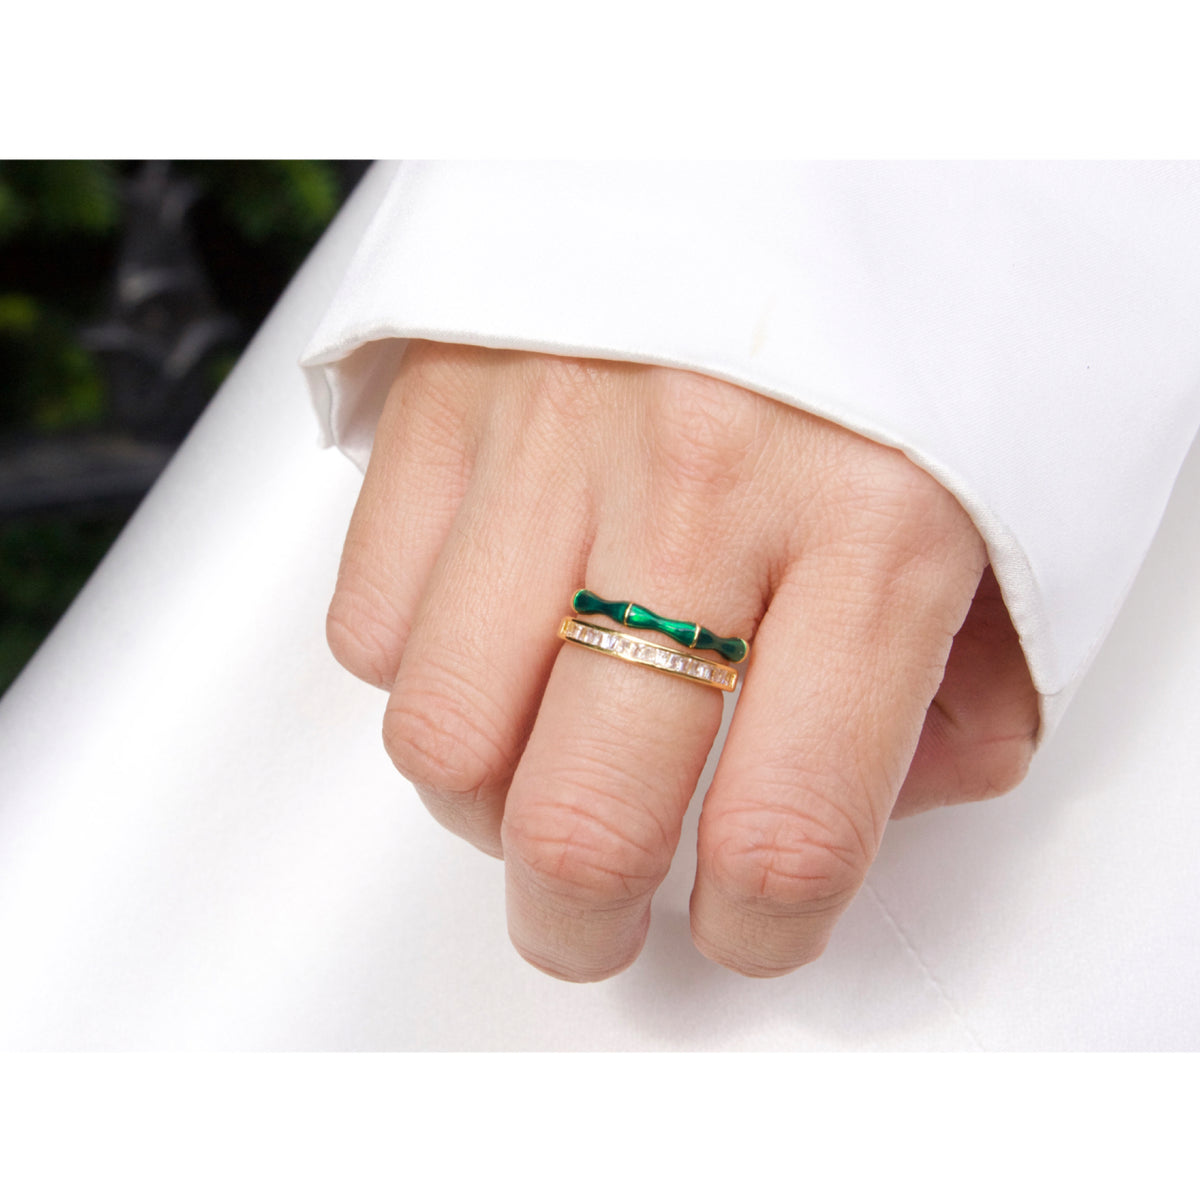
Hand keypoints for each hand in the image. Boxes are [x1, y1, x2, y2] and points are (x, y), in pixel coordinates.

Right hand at [327, 342, 1038, 979]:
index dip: (760, 932)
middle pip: (579, 817)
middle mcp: (702, 479)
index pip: (786, 830)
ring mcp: (551, 431)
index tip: (746, 924)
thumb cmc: (903, 312)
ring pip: (439, 737)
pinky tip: (490, 637)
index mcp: (879, 526)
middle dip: (581, 922)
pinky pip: (368, 620)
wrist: (787, 127)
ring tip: (535, 767)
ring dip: (486, 801)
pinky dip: (419, 671)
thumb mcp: (1008, 503)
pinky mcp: (442, 392)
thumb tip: (875, 806)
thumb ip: (961, 690)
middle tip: (591, 918)